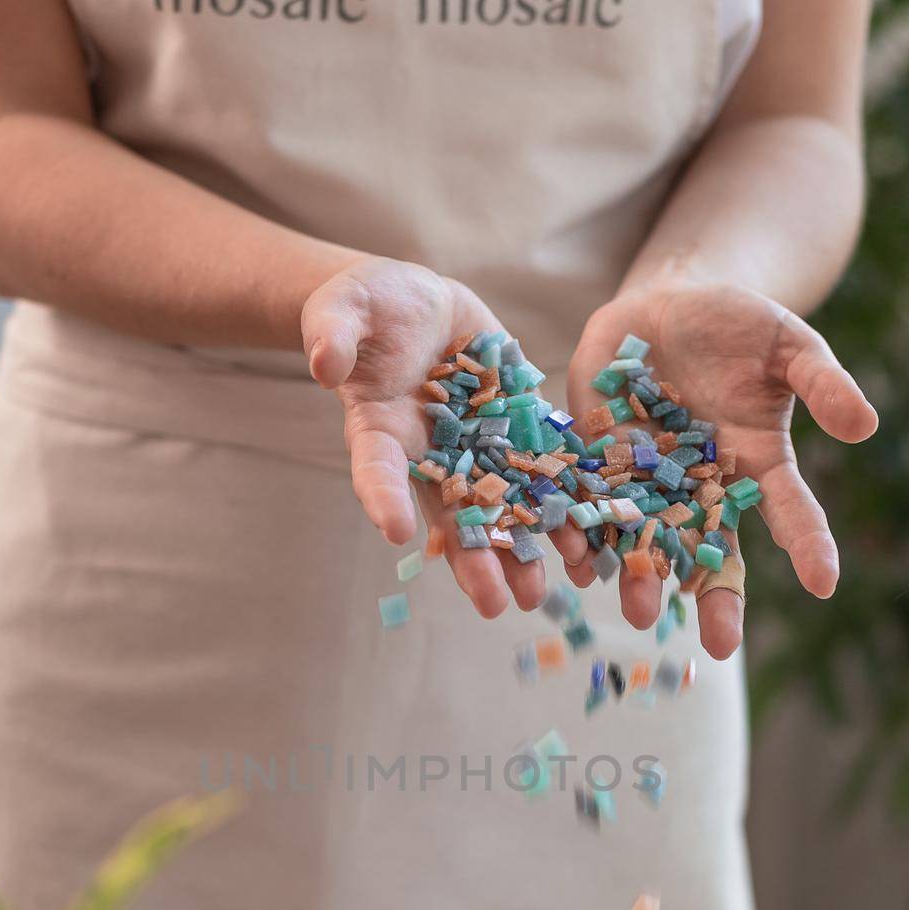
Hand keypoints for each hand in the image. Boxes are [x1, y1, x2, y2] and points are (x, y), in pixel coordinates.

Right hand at [302, 257, 544, 618]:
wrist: (419, 305)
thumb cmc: (369, 306)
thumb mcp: (344, 306)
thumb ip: (332, 332)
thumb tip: (323, 364)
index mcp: (381, 430)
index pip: (377, 469)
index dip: (382, 498)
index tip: (394, 533)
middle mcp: (430, 454)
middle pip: (449, 513)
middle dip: (473, 559)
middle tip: (494, 604)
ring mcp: (476, 448)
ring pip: (498, 507)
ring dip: (520, 550)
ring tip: (541, 594)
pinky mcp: (516, 430)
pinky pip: (540, 473)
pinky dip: (559, 506)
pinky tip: (584, 544)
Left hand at [565, 283, 878, 657]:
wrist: (666, 308)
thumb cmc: (738, 327)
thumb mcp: (788, 345)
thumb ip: (822, 383)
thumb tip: (867, 426)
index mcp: (756, 465)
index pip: (790, 512)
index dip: (809, 546)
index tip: (825, 583)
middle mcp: (703, 488)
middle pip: (714, 552)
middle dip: (716, 599)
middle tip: (721, 644)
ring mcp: (650, 482)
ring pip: (647, 542)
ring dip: (642, 579)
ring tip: (638, 611)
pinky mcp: (600, 465)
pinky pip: (592, 509)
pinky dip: (583, 537)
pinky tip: (578, 567)